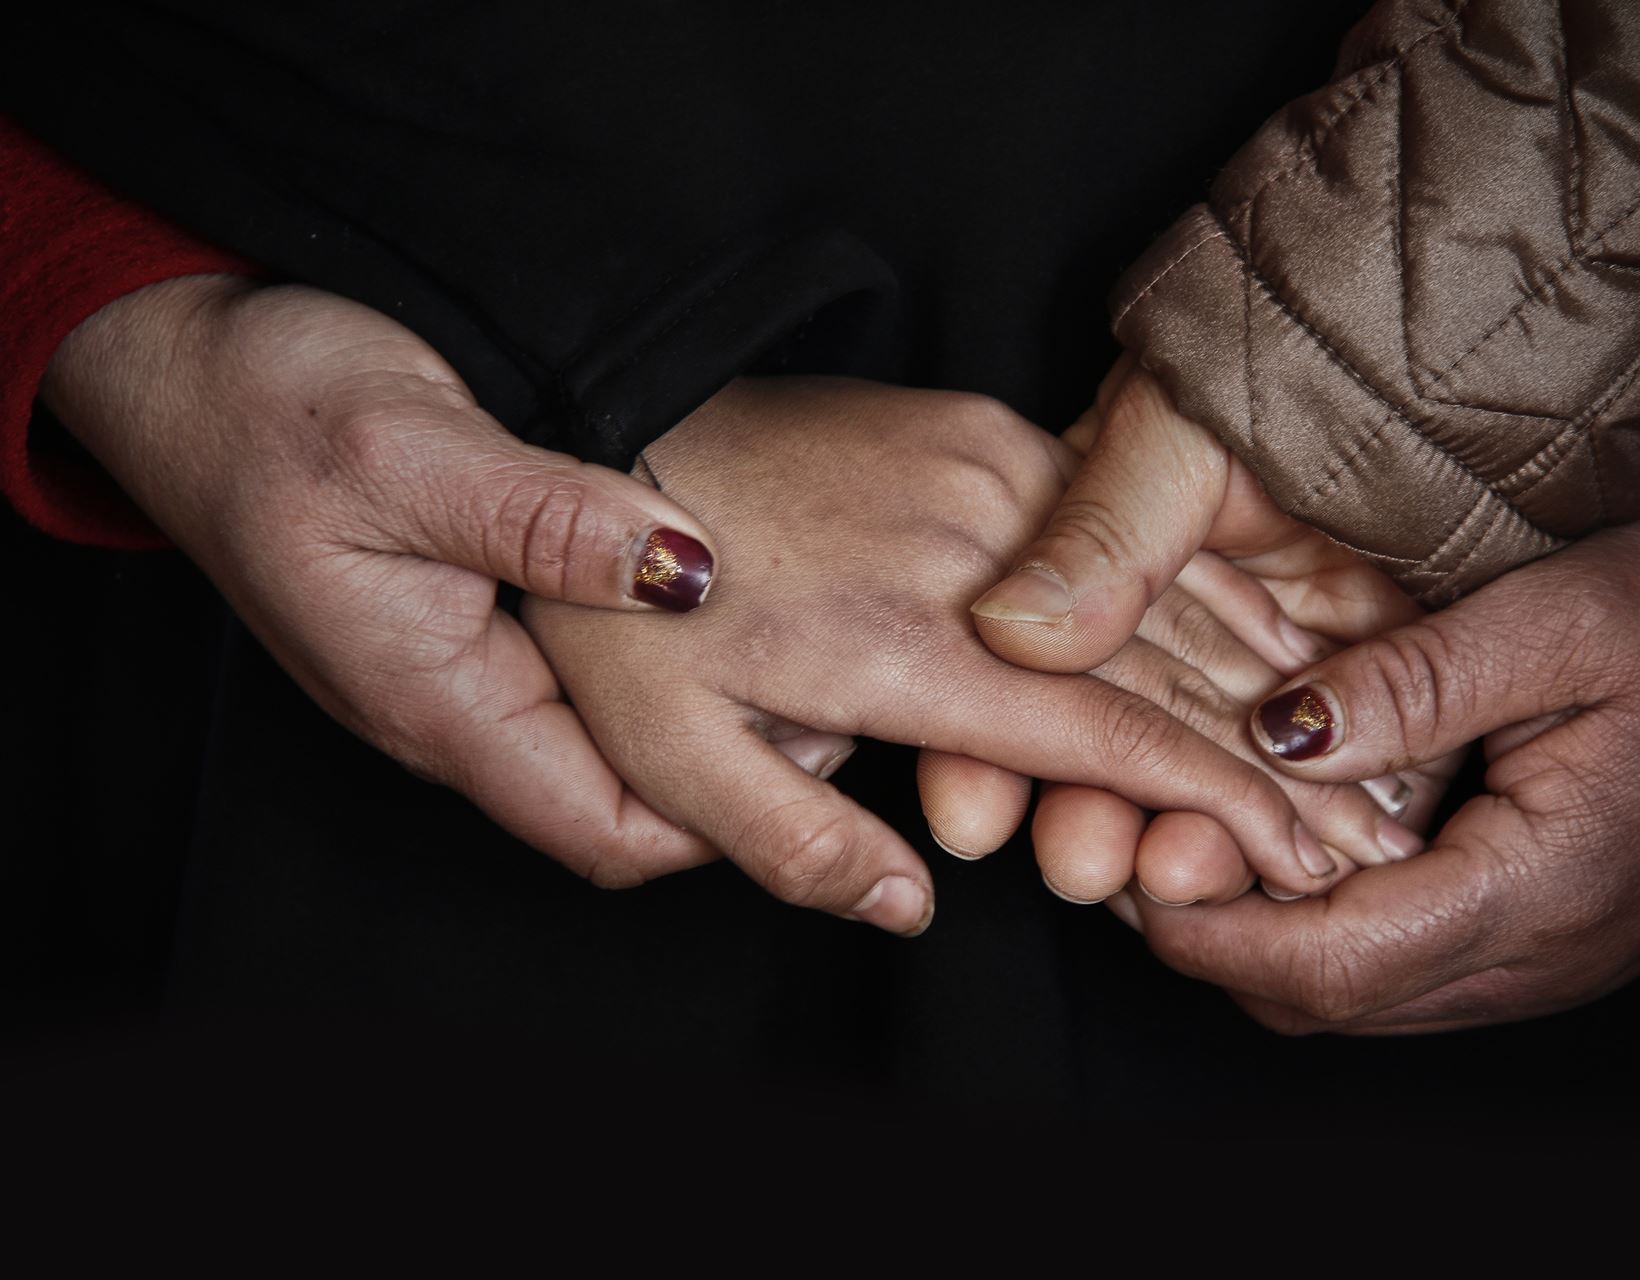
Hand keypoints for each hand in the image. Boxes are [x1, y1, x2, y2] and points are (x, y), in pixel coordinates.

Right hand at [38, 277, 811, 876]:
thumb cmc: (268, 407)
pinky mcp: (473, 614)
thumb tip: (688, 570)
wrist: (182, 362)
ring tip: (804, 647)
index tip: (825, 751)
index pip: (608, 833)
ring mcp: (466, 666)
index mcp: (441, 702)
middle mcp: (459, 708)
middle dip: (737, 776)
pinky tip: (715, 594)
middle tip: (841, 696)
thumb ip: (547, 519)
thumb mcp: (413, 449)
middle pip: (624, 801)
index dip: (726, 820)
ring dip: (707, 714)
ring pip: (612, 738)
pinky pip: (585, 673)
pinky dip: (663, 653)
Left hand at [522, 377, 1345, 933]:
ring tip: (1354, 736)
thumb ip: (800, 843)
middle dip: (1275, 757)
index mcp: (906, 649)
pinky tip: (1268, 623)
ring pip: (1160, 589)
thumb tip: (917, 908)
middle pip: (1162, 667)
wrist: (605, 419)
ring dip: (1265, 671)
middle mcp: (972, 558)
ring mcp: (985, 477)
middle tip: (1368, 823)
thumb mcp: (670, 757)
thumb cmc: (631, 613)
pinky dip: (1203, 584)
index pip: (1104, 739)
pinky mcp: (981, 430)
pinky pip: (1123, 523)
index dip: (1215, 804)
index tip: (1303, 856)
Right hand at [948, 358, 1461, 904]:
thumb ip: (1102, 533)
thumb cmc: (1282, 353)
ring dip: (1190, 837)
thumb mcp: (1173, 434)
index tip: (974, 819)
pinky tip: (1286, 864)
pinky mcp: (1360, 676)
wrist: (1434, 349)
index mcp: (1099, 561)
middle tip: (1087, 871)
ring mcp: (1268, 656)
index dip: (990, 750)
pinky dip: (1309, 815)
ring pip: (1217, 775)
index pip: (1026, 674)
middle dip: (1093, 819)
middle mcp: (1173, 620)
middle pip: (1114, 746)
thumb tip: (1013, 630)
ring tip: (1185, 877)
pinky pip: (1331, 766)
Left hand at [1118, 492, 1639, 1031]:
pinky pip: (1408, 958)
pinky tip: (1293, 832)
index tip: (1129, 867)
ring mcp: (1552, 954)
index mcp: (1549, 889)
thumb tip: (1273, 735)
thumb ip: (1413, 685)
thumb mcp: (1556, 618)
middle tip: (1140, 838)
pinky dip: (1330, 915)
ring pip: (1364, 991)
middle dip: (1219, 940)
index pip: (1336, 968)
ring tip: (1196, 828)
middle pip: (1333, 1001)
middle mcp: (1547, 954)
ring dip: (1268, 932)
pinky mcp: (1549, 928)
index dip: (1212, 934)